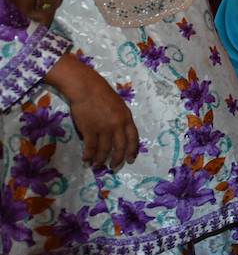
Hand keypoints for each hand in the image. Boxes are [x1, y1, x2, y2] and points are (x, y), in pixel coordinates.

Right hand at [43, 53, 137, 169]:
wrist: (86, 88)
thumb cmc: (102, 93)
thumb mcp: (119, 105)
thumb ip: (120, 118)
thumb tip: (119, 131)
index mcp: (126, 118)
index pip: (133, 138)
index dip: (133, 150)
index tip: (131, 159)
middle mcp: (117, 125)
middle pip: (121, 147)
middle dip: (118, 159)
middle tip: (114, 166)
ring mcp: (104, 129)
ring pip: (105, 150)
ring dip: (101, 160)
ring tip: (98, 166)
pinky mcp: (90, 130)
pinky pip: (91, 148)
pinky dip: (89, 155)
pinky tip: (86, 159)